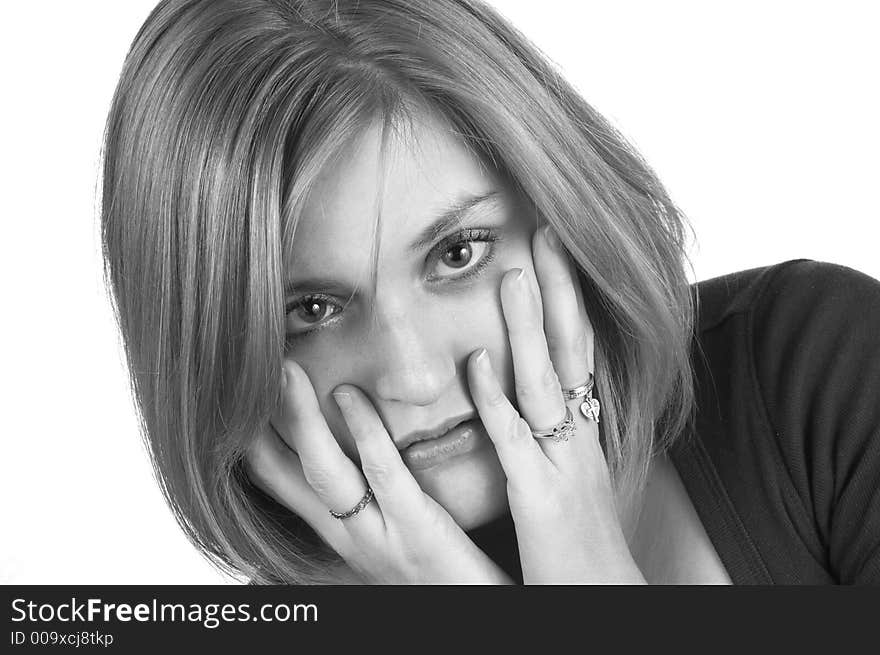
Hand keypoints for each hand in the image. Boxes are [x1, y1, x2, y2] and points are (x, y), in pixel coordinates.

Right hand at [244, 360, 512, 584]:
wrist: (476, 618)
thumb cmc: (440, 574)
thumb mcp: (391, 535)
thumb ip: (371, 498)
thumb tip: (358, 452)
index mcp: (338, 534)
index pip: (278, 482)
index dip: (250, 438)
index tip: (238, 394)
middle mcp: (345, 537)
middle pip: (283, 474)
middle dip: (259, 420)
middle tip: (245, 368)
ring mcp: (377, 535)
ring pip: (323, 472)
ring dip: (299, 418)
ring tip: (285, 369)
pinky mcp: (417, 531)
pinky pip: (382, 474)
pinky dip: (363, 431)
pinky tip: (348, 394)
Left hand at [466, 224, 646, 583]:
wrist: (602, 599)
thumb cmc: (581, 543)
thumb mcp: (570, 476)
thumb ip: (551, 433)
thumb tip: (528, 393)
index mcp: (583, 431)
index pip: (579, 351)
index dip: (570, 299)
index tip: (556, 250)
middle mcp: (579, 438)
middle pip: (571, 351)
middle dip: (560, 291)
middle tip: (548, 233)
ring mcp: (561, 464)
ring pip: (545, 384)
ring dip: (529, 328)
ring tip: (515, 274)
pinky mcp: (540, 497)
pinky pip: (515, 442)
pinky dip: (497, 400)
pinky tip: (477, 363)